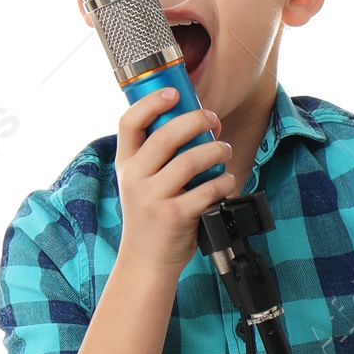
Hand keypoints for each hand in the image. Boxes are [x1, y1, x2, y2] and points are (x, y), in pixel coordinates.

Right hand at [113, 86, 235, 277]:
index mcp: (126, 164)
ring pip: (190, 160)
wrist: (146, 260)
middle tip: (213, 122)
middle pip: (166, 135)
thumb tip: (194, 125)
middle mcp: (135, 178)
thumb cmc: (151, 217)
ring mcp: (153, 198)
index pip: (129, 122)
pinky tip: (227, 181)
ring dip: (215, 150)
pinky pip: (206, 190)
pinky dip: (223, 182)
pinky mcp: (174, 216)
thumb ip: (155, 158)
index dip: (151, 102)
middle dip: (196, 121)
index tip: (174, 93)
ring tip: (224, 151)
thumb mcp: (140, 184)